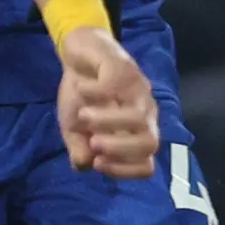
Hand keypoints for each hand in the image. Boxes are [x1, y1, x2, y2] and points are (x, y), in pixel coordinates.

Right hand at [55, 25, 157, 178]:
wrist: (79, 54)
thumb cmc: (82, 95)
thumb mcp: (73, 128)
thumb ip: (79, 148)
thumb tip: (84, 164)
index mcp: (135, 133)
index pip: (146, 164)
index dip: (124, 170)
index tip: (97, 162)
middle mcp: (144, 113)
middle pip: (151, 143)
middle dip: (120, 149)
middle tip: (94, 143)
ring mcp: (138, 90)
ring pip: (138, 116)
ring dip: (106, 121)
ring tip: (84, 115)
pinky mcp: (125, 68)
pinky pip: (115, 87)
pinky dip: (93, 93)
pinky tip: (82, 88)